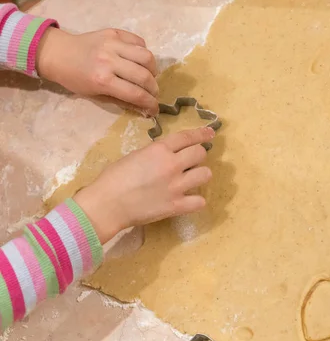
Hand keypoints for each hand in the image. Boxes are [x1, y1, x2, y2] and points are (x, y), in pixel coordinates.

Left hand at [36, 28, 158, 115]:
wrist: (57, 52)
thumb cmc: (74, 78)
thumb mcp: (95, 95)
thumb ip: (121, 100)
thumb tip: (144, 107)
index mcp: (102, 80)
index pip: (136, 94)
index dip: (150, 104)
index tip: (155, 109)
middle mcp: (109, 60)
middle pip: (144, 76)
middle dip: (153, 89)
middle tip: (152, 93)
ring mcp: (112, 44)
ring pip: (146, 56)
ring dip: (152, 69)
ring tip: (148, 75)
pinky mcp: (114, 32)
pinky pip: (138, 41)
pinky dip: (143, 52)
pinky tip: (139, 60)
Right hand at [74, 127, 214, 243]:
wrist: (107, 204)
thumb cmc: (113, 178)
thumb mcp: (135, 156)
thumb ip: (155, 154)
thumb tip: (167, 155)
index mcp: (159, 150)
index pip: (187, 137)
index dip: (201, 134)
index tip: (210, 133)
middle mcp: (172, 165)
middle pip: (200, 153)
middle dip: (198, 155)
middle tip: (191, 161)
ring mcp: (177, 186)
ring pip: (205, 174)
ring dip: (200, 175)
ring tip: (191, 179)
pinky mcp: (177, 206)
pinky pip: (200, 201)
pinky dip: (196, 201)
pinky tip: (189, 200)